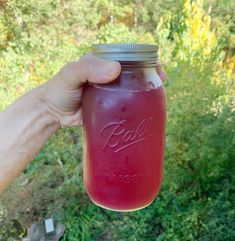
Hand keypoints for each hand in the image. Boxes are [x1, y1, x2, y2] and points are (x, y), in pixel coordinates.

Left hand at [39, 54, 166, 127]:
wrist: (52, 113)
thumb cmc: (59, 90)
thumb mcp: (71, 74)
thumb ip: (88, 69)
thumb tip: (116, 69)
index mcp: (102, 64)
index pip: (127, 57)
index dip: (144, 60)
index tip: (156, 66)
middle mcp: (109, 77)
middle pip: (134, 73)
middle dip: (149, 75)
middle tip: (161, 80)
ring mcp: (111, 94)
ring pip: (132, 90)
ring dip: (145, 92)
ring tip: (157, 95)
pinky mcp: (110, 109)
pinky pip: (125, 106)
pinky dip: (135, 108)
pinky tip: (144, 111)